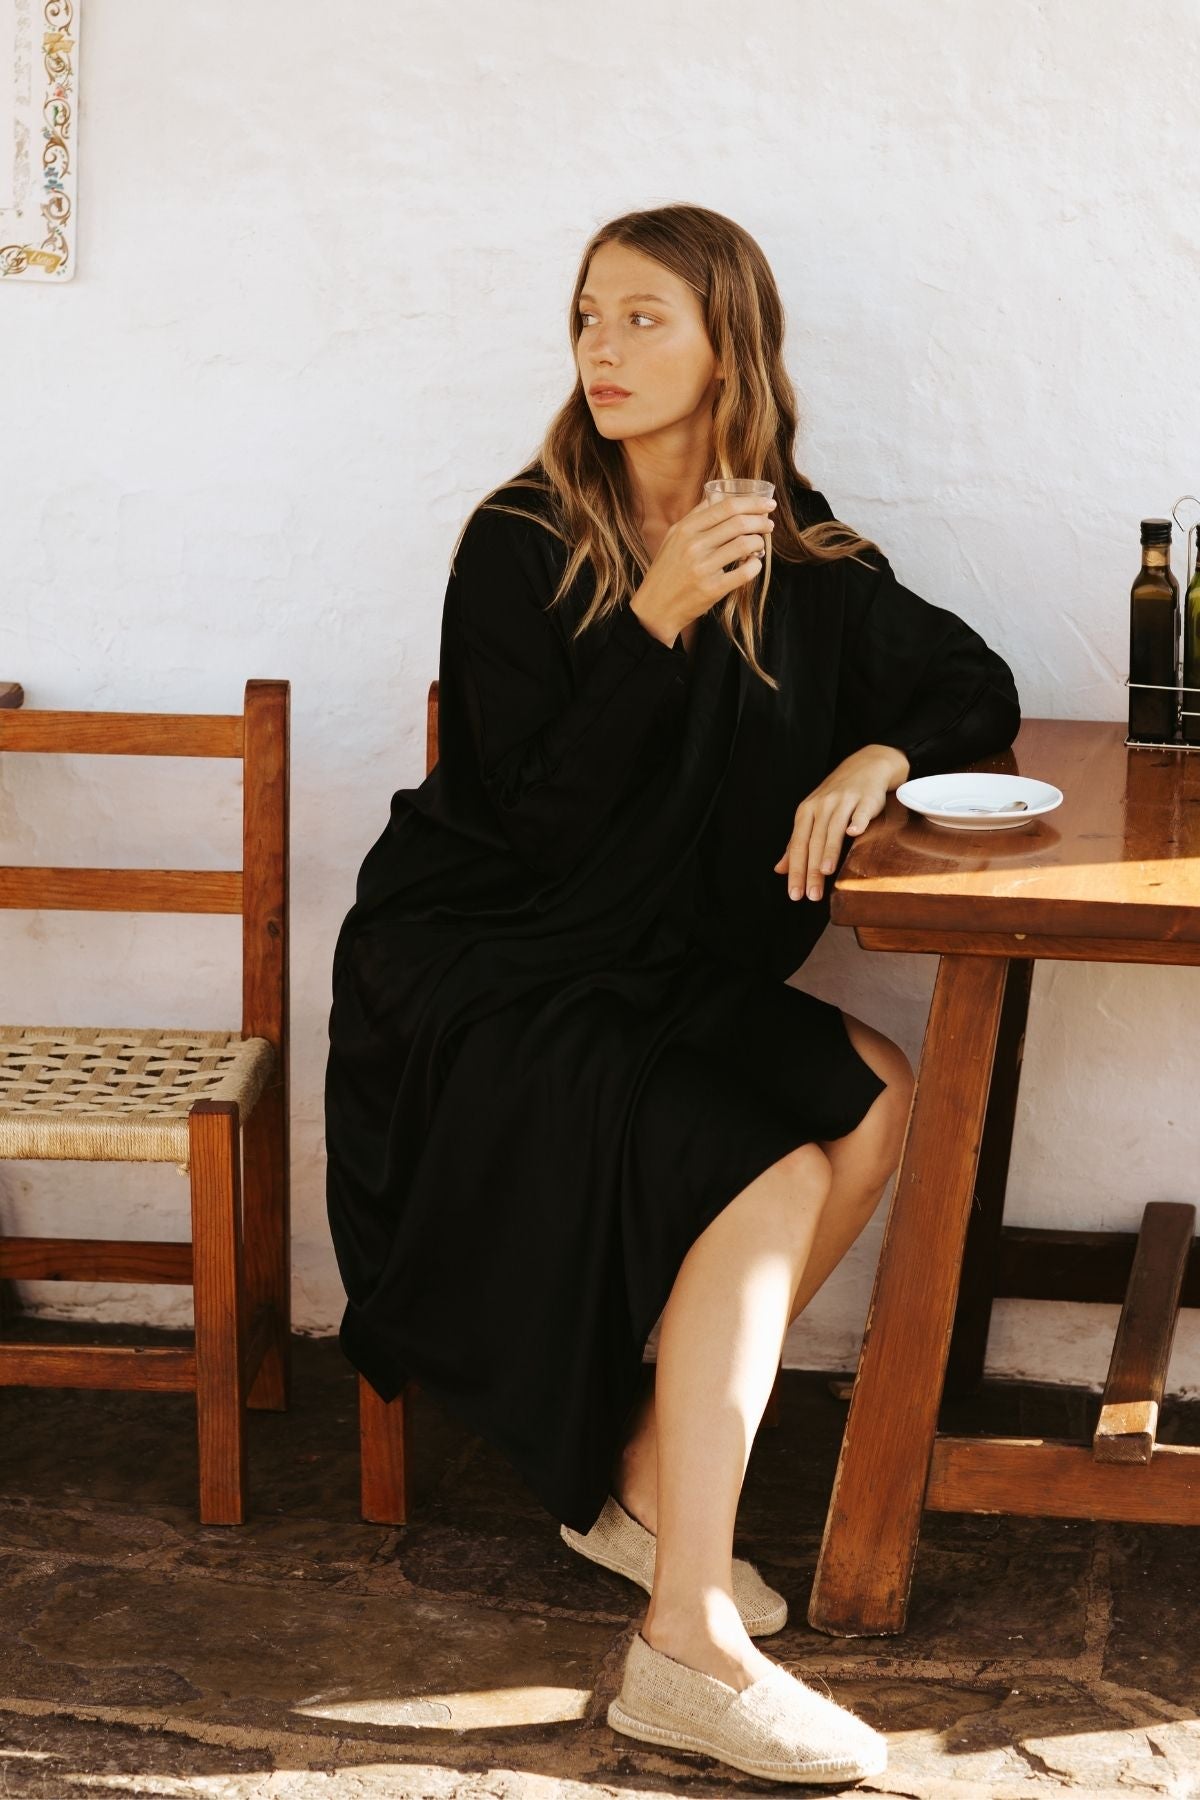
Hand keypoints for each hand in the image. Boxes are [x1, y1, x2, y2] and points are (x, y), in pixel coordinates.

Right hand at [630, 493, 776, 646]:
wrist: (655, 607)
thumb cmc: (666, 571)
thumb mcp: (672, 538)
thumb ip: (694, 517)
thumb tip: (715, 497)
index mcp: (685, 529)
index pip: (726, 507)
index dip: (752, 503)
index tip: (767, 504)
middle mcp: (694, 546)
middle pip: (739, 523)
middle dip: (761, 521)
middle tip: (768, 524)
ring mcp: (703, 568)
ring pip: (744, 545)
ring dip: (759, 542)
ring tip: (759, 544)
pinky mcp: (712, 589)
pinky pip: (745, 572)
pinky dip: (755, 565)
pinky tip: (754, 563)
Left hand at [773, 744, 909, 901]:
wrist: (865, 766)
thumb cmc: (836, 796)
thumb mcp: (812, 816)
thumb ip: (796, 843)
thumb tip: (779, 869)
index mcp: (806, 812)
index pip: (797, 845)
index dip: (795, 870)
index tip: (795, 894)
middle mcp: (822, 806)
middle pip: (814, 841)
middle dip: (812, 870)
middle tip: (811, 895)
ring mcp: (844, 801)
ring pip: (834, 828)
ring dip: (830, 849)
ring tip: (826, 872)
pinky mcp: (866, 798)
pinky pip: (861, 811)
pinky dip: (858, 821)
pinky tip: (855, 833)